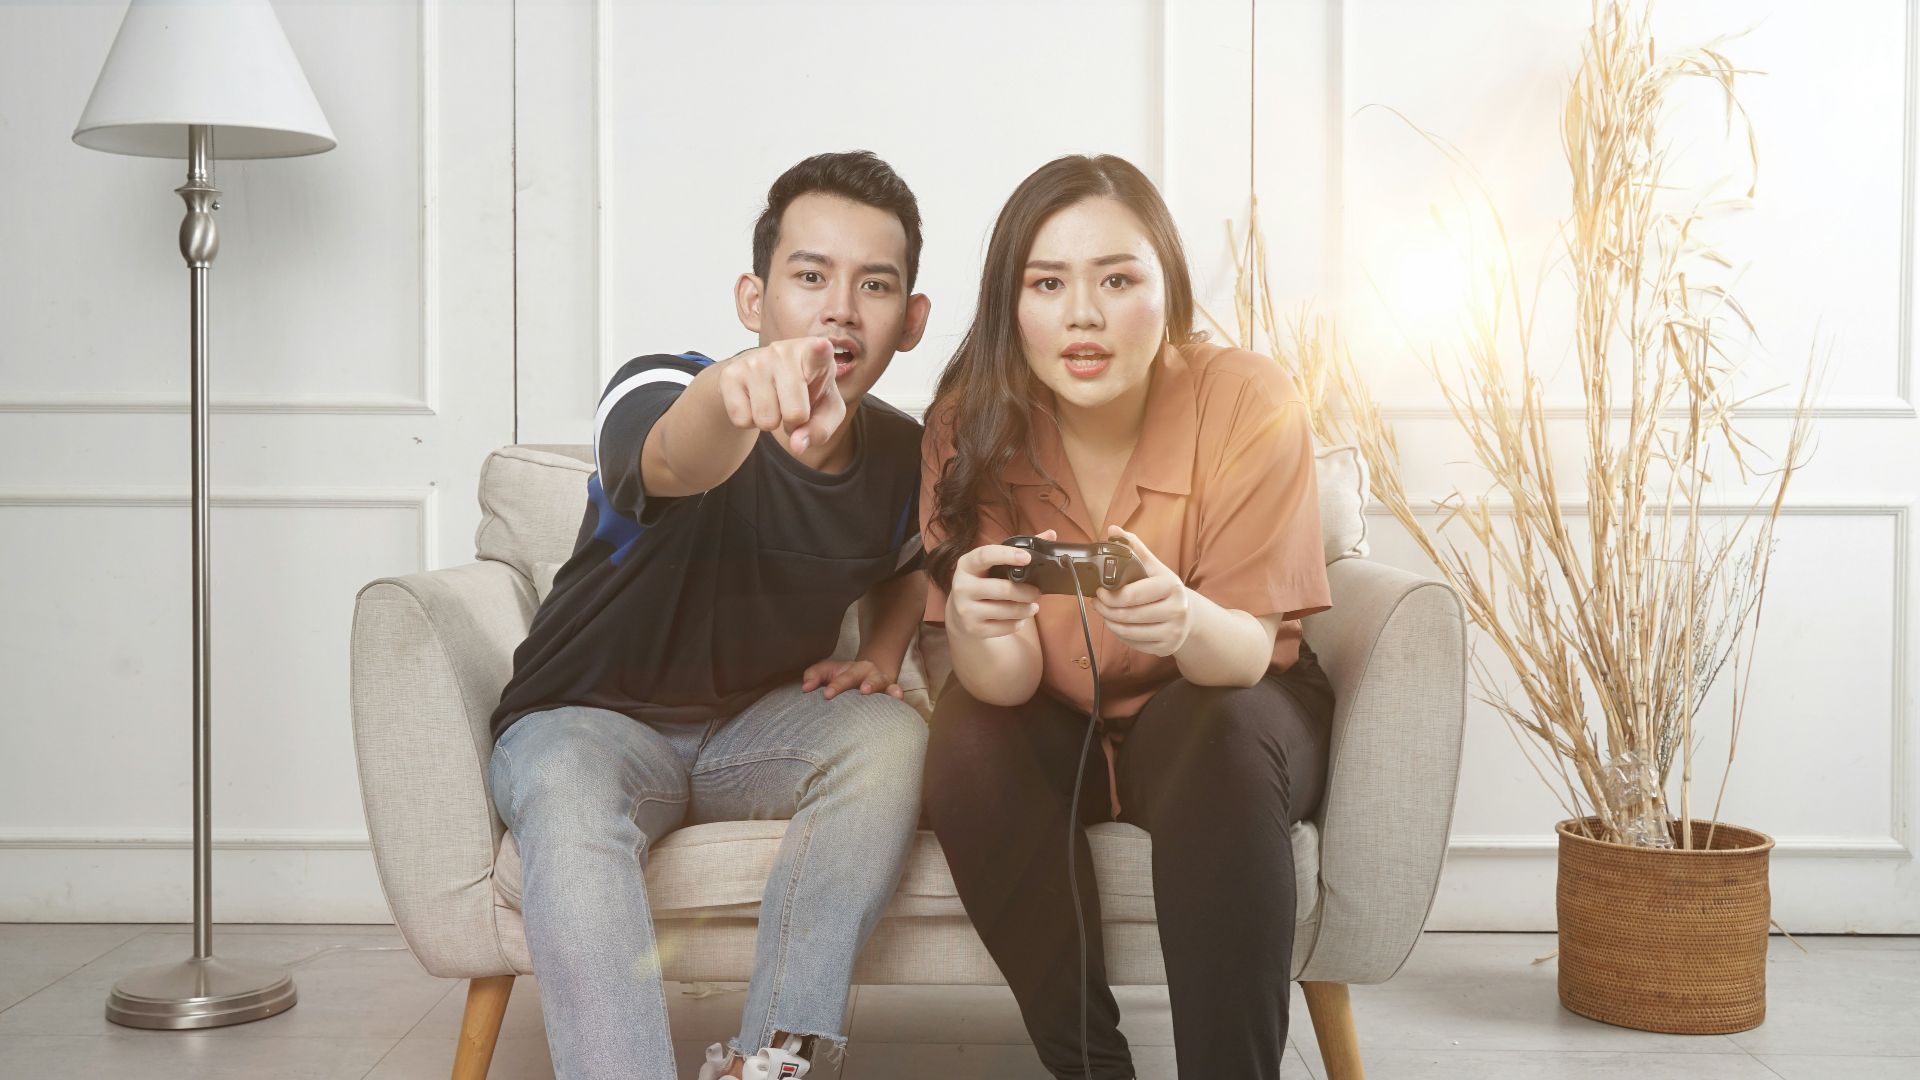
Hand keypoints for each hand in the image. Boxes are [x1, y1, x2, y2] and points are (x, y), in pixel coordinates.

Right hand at [715, 337, 846, 453]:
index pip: (819, 354)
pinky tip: (754, 401)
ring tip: (773, 401)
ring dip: (771, 422)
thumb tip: (796, 445)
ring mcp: (755, 361)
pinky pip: (742, 420)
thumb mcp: (825, 409)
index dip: (820, 352)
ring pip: (766, 420)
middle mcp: (783, 352)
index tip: (822, 346)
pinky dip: (749, 421)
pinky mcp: (730, 374)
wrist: (760, 375)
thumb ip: (821, 429)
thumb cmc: (804, 390)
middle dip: (795, 422)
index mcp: (814, 355)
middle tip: (793, 406)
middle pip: (795, 413)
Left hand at [802, 658, 903, 699]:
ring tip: (867, 691)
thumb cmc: (843, 678)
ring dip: (874, 685)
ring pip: (880, 681)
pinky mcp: (891, 692)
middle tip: (852, 691)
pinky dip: (897, 693)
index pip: (842, 677)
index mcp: (851, 669)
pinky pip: (895, 691)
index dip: (835, 685)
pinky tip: (898, 698)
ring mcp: (881, 682)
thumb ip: (814, 676)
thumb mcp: (827, 673)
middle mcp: (867, 673)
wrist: (870, 678)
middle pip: (858, 676)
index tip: (827, 695)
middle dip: (850, 683)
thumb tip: (805, 688)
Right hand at [947, 529, 1054, 638]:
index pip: (985, 555)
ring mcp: (965, 609)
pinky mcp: (972, 628)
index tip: (1027, 557)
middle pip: (1002, 589)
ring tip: (1033, 606)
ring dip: (1026, 609)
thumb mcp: (992, 563)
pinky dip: (1017, 623)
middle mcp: (961, 586)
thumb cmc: (983, 580)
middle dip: (1026, 591)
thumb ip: (1019, 548)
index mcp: (966, 564)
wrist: (959, 611)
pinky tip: (1020, 618)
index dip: (1007, 555)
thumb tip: (1051, 534)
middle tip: (1038, 592)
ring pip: (1006, 610)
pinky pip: (1003, 628)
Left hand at [1093, 525, 1191, 656]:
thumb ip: (1133, 547)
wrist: (1189, 614)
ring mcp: (1174, 631)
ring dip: (1110, 623)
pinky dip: (1121, 636)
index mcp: (1171, 586)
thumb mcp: (1153, 567)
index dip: (1110, 595)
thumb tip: (1113, 529)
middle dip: (1106, 610)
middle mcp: (1177, 609)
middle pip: (1128, 615)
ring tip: (1104, 613)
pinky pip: (1135, 645)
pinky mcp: (1168, 647)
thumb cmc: (1165, 588)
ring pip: (1129, 632)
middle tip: (1097, 603)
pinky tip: (1117, 625)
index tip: (1099, 590)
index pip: (1132, 595)